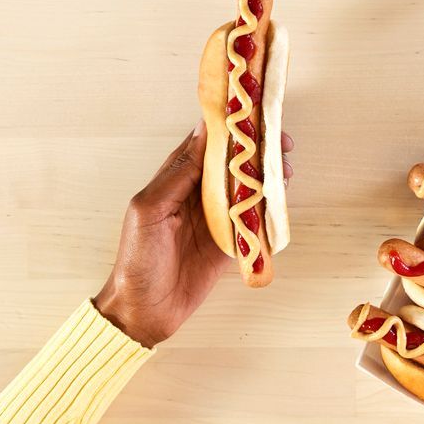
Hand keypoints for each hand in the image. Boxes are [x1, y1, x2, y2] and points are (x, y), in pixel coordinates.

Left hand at [94, 122, 293, 347]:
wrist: (144, 311)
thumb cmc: (137, 260)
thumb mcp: (149, 210)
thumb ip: (177, 174)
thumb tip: (201, 134)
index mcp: (175, 181)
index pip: (206, 143)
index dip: (230, 127)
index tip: (253, 112)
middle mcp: (197, 195)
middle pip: (233, 163)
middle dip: (257, 149)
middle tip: (282, 142)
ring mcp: (215, 219)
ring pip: (247, 188)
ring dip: (267, 176)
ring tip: (285, 169)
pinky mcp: (229, 243)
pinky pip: (253, 220)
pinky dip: (269, 208)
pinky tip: (282, 199)